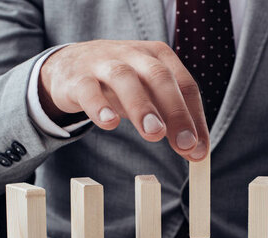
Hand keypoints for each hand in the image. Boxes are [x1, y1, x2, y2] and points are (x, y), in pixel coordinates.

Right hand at [39, 40, 208, 160]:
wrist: (69, 65)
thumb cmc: (120, 84)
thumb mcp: (149, 96)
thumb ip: (172, 120)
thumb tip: (196, 152)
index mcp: (160, 57)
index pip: (185, 86)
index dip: (195, 118)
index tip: (198, 149)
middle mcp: (135, 55)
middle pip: (160, 78)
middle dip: (175, 111)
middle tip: (184, 143)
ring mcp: (104, 63)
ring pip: (125, 79)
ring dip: (142, 106)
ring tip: (154, 133)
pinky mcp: (78, 78)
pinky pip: (89, 90)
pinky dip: (99, 106)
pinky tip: (109, 123)